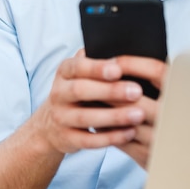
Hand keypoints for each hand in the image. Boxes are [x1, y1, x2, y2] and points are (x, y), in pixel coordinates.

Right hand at [35, 51, 166, 161]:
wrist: (50, 124)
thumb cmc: (77, 92)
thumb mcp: (80, 73)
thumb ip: (96, 60)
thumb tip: (123, 47)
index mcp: (64, 72)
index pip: (77, 67)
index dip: (97, 68)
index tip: (119, 69)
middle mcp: (59, 93)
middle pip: (81, 91)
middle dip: (110, 91)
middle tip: (137, 91)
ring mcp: (61, 117)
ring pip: (86, 118)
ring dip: (114, 117)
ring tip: (139, 114)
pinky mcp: (67, 139)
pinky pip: (89, 141)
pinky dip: (110, 138)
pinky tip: (130, 133)